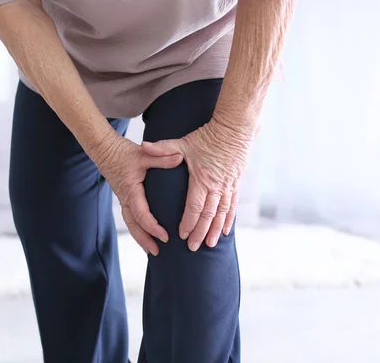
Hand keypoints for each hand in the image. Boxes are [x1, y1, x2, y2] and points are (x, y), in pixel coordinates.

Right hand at [93, 133, 182, 255]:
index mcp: (130, 190)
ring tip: (152, 250)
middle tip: (156, 252)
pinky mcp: (124, 198)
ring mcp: (123, 199)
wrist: (104, 150)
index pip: (141, 214)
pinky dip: (138, 228)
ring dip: (140, 237)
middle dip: (144, 240)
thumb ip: (162, 157)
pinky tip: (146, 236)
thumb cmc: (123, 152)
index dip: (152, 227)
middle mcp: (125, 198)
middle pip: (133, 225)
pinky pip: (130, 218)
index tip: (165, 237)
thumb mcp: (144, 153)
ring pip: (130, 223)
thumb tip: (180, 158)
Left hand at [142, 118, 252, 250]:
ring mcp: (228, 187)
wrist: (235, 130)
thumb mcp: (184, 142)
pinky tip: (225, 232)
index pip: (194, 206)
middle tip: (192, 248)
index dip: (188, 222)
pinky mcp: (235, 185)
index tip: (182, 235)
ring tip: (209, 245)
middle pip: (208, 215)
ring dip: (215, 231)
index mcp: (202, 179)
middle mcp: (216, 186)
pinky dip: (228, 220)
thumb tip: (143, 146)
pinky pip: (232, 207)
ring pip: (222, 214)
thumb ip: (163, 148)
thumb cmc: (207, 137)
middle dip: (200, 233)